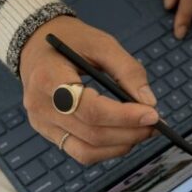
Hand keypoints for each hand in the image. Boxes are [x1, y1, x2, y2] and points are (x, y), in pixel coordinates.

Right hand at [19, 16, 158, 164]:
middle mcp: (40, 106)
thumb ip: (127, 70)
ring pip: (87, 150)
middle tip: (155, 123)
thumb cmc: (70, 39)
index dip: (124, 116)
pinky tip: (123, 136)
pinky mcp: (47, 132)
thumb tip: (149, 102)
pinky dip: (107, 149)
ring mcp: (41, 123)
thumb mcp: (101, 43)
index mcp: (48, 78)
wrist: (35, 43)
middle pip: (91, 133)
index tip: (153, 114)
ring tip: (143, 130)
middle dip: (129, 132)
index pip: (89, 109)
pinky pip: (80, 152)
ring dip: (121, 145)